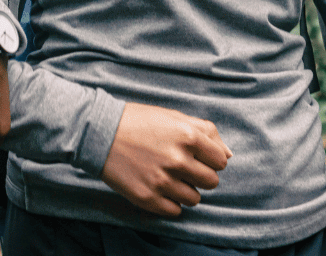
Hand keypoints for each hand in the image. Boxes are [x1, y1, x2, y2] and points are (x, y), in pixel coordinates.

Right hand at [101, 102, 231, 216]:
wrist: (97, 131)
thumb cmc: (136, 121)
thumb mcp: (171, 116)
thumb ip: (204, 130)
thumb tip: (228, 154)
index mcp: (187, 135)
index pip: (219, 161)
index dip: (209, 158)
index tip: (194, 155)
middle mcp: (178, 159)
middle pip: (211, 182)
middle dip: (199, 175)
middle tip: (180, 166)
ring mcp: (163, 181)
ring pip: (195, 199)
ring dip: (185, 189)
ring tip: (166, 176)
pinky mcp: (148, 198)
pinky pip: (175, 211)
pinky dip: (169, 202)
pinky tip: (157, 186)